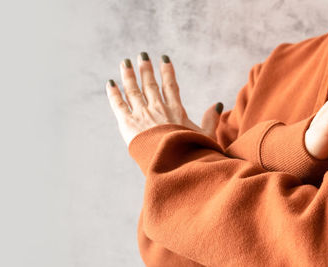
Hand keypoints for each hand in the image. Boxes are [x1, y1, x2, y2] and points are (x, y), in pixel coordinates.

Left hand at [105, 53, 222, 146]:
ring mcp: (142, 115)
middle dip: (145, 69)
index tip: (164, 59)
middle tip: (142, 56)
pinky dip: (113, 93)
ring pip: (133, 90)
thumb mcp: (206, 136)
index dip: (167, 72)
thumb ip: (211, 120)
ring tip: (124, 63)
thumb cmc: (191, 153)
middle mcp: (158, 109)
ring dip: (128, 76)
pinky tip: (110, 83)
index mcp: (175, 111)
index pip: (171, 86)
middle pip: (150, 84)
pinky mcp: (128, 124)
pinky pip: (118, 104)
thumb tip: (217, 104)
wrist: (173, 163)